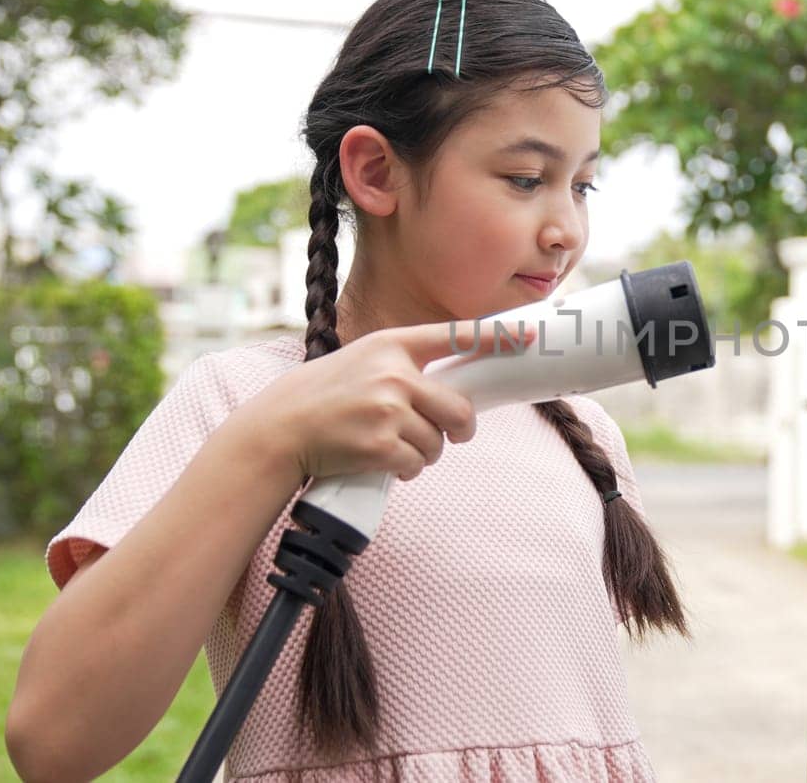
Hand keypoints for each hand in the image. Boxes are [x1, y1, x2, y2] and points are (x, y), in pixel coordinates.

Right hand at [244, 320, 534, 483]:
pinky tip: (382, 460)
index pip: (453, 337)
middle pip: (459, 410)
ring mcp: (387, 411)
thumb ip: (405, 368)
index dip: (494, 339)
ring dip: (424, 452)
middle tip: (452, 435)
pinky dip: (407, 469)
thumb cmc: (325, 395)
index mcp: (391, 345)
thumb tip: (456, 393)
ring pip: (438, 443)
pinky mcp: (379, 446)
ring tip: (391, 444)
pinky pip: (417, 465)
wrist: (280, 428)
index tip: (525, 337)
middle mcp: (393, 374)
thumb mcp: (362, 362)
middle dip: (459, 430)